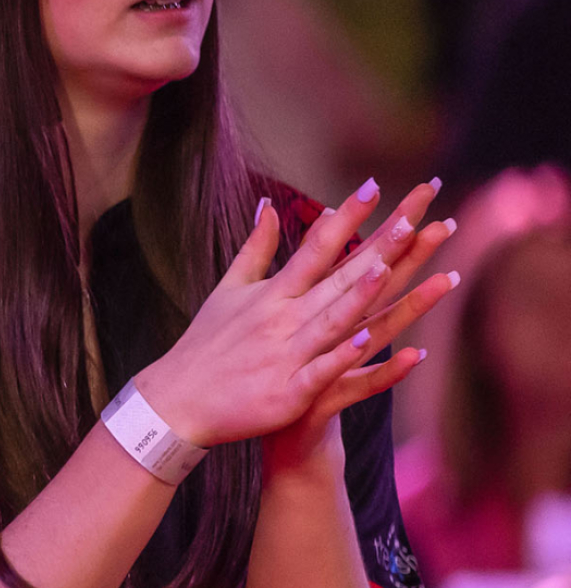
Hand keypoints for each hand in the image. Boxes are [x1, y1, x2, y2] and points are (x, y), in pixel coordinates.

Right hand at [136, 179, 445, 447]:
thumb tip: (268, 204)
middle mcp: (280, 319)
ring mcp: (284, 355)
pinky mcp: (286, 392)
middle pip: (335, 279)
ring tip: (387, 268)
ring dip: (359, 296)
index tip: (375, 186)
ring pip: (329, 321)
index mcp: (271, 293)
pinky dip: (341, 357)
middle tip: (409, 220)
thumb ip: (256, 248)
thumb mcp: (229, 289)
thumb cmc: (207, 344)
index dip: (347, 218)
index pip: (315, 248)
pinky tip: (366, 341)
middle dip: (374, 251)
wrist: (178, 401)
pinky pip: (319, 372)